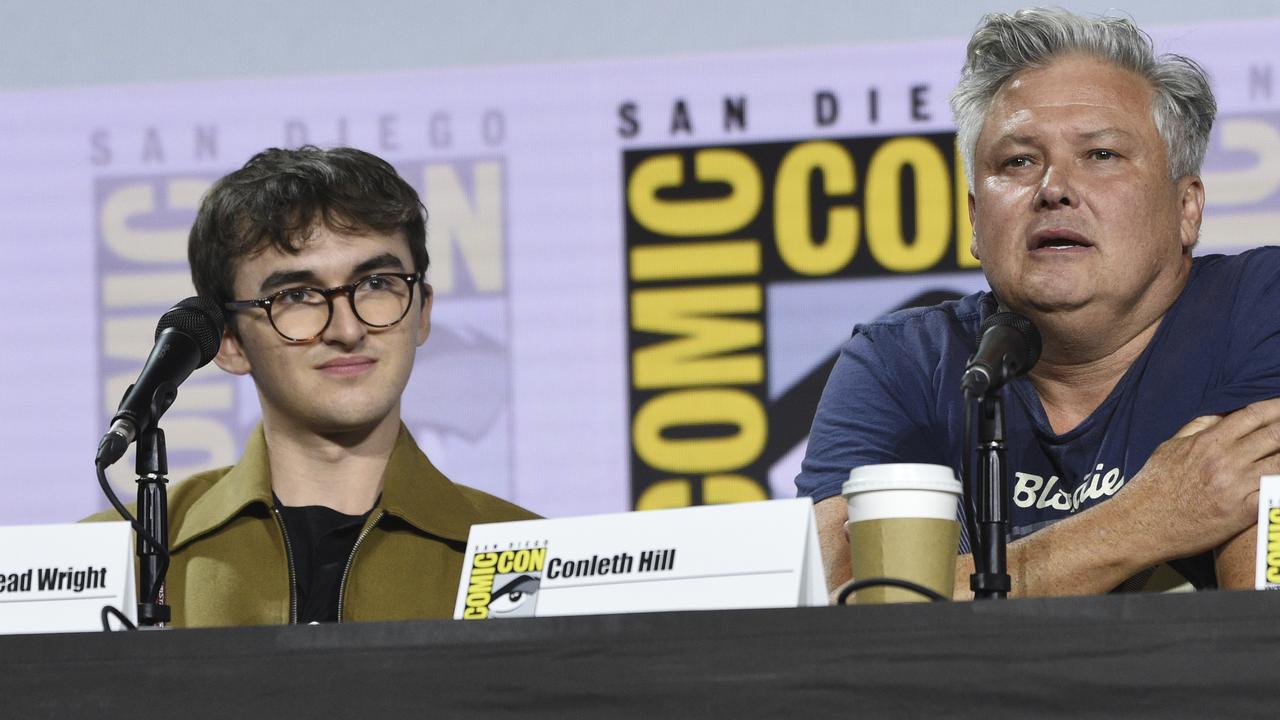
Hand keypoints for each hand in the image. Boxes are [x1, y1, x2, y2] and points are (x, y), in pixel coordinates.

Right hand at [1118, 397, 1279, 560]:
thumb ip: (1198, 428)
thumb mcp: (1170, 447)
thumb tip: (1223, 414)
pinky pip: (1275, 491)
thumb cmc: (1154, 485)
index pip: (1254, 414)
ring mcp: (1236, 485)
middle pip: (1275, 434)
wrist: (1142, 523)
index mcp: (1209, 441)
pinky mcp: (1242, 511)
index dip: (1278, 406)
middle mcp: (1226, 459)